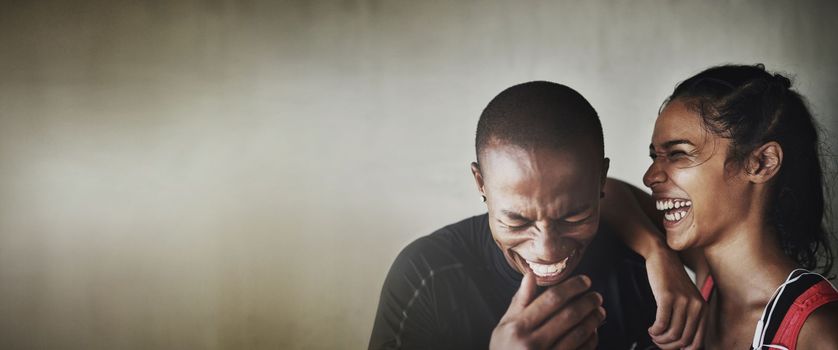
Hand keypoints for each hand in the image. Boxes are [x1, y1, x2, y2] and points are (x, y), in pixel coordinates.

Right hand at [490, 273, 605, 349]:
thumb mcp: (504, 326)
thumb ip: (520, 301)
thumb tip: (531, 275)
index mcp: (518, 328)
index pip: (551, 300)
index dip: (572, 287)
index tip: (584, 281)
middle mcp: (532, 343)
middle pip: (568, 315)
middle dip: (587, 302)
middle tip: (596, 296)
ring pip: (578, 334)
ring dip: (593, 320)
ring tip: (599, 311)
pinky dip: (591, 340)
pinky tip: (594, 332)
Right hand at [645, 249, 705, 348]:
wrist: (662, 256)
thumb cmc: (671, 279)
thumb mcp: (686, 298)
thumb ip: (688, 317)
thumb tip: (680, 342)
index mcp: (703, 308)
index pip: (697, 342)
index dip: (681, 349)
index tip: (670, 347)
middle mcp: (697, 306)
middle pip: (683, 340)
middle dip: (667, 346)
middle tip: (657, 341)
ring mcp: (683, 301)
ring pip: (672, 334)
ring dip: (659, 339)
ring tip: (653, 334)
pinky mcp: (668, 296)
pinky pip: (662, 323)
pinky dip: (655, 330)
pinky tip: (651, 328)